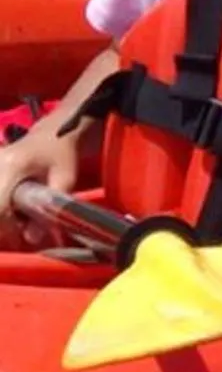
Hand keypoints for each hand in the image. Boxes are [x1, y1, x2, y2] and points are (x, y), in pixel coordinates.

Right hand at [0, 123, 83, 246]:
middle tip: (19, 230)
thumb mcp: (65, 179)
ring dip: (2, 215)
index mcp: (12, 165)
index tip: (22, 235)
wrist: (52, 133)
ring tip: (18, 219)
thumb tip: (32, 238)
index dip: (7, 227)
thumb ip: (51, 208)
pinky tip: (12, 209)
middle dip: (2, 224)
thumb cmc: (62, 154)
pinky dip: (2, 208)